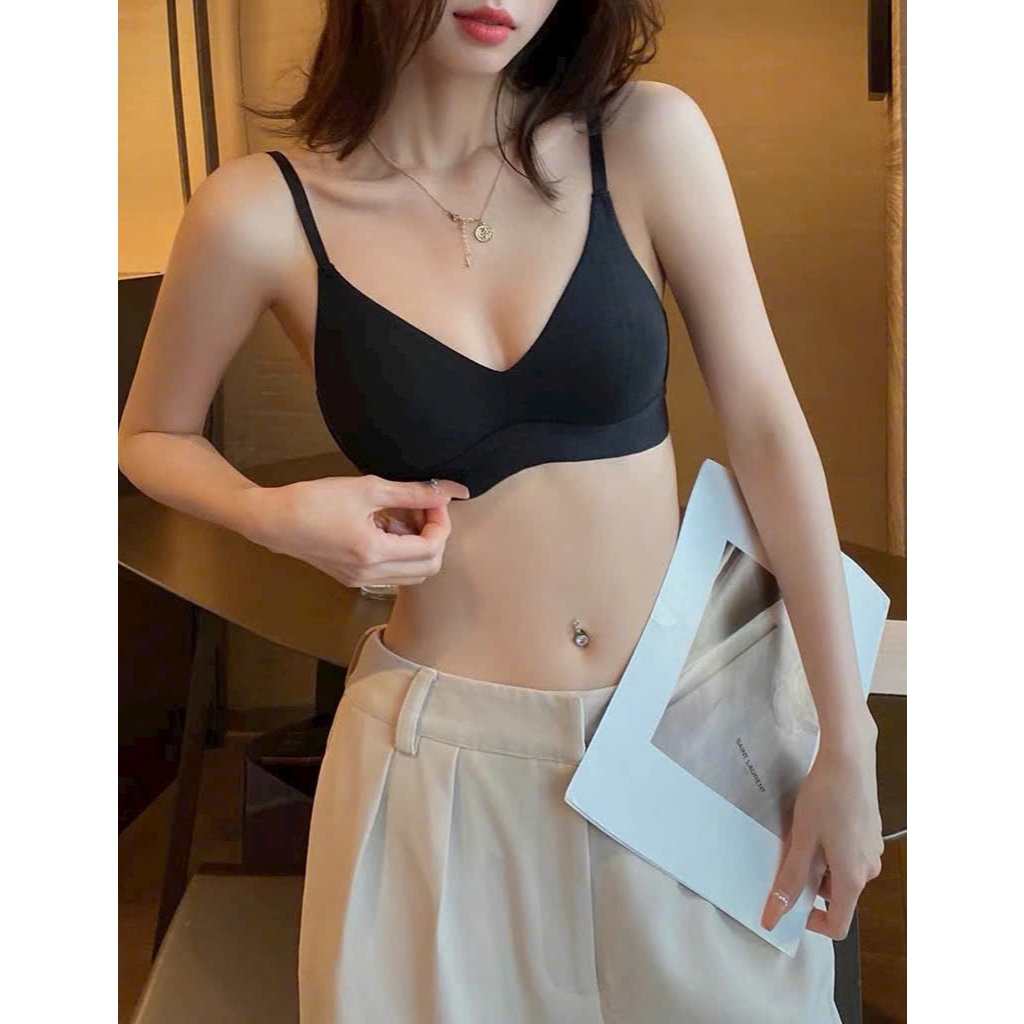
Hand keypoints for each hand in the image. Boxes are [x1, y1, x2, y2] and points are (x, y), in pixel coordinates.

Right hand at [249, 474, 469, 587]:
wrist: (273, 520)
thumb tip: (448, 491)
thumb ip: (412, 492)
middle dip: (435, 536)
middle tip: (425, 508)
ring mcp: (361, 580)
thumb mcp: (368, 489)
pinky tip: (388, 526)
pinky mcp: (353, 578)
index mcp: (374, 553)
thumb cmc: (314, 500)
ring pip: (413, 574)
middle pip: (429, 568)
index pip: (431, 549)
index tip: (435, 499)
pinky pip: (393, 573)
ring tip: (405, 516)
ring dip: (419, 546)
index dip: (441, 523)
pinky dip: (401, 552)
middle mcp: (370, 575)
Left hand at [760, 721, 883, 940]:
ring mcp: (872, 850)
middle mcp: (869, 869)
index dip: (812, 923)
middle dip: (811, 882)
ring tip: (803, 831)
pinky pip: (848, 853)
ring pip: (841, 871)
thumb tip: (775, 915)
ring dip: (820, 861)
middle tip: (791, 852)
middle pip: (837, 895)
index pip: (838, 926)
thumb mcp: (802, 839)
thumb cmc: (826, 798)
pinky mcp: (871, 833)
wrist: (850, 758)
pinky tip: (819, 819)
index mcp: (853, 878)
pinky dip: (830, 847)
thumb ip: (791, 879)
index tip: (789, 903)